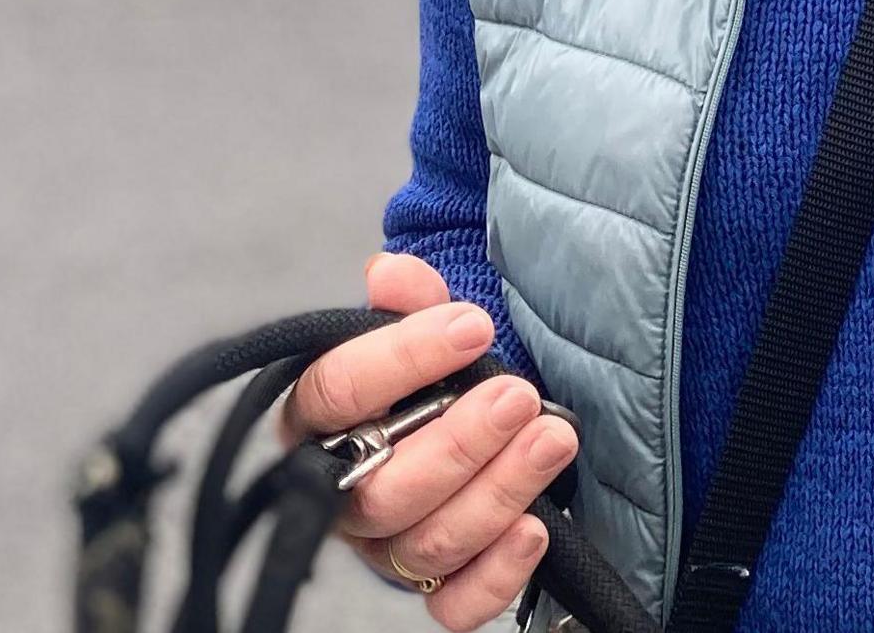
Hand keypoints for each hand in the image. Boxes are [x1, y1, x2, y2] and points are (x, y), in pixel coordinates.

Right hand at [290, 254, 577, 631]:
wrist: (472, 416)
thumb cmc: (438, 374)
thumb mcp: (426, 326)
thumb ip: (411, 301)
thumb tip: (390, 274)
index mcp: (319, 420)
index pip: (336, 393)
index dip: (402, 359)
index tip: (473, 325)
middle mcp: (342, 493)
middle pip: (384, 487)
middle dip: (460, 441)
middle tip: (519, 396)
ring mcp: (385, 547)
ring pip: (429, 541)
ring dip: (498, 490)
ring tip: (554, 438)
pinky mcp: (431, 587)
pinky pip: (454, 605)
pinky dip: (497, 573)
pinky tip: (537, 529)